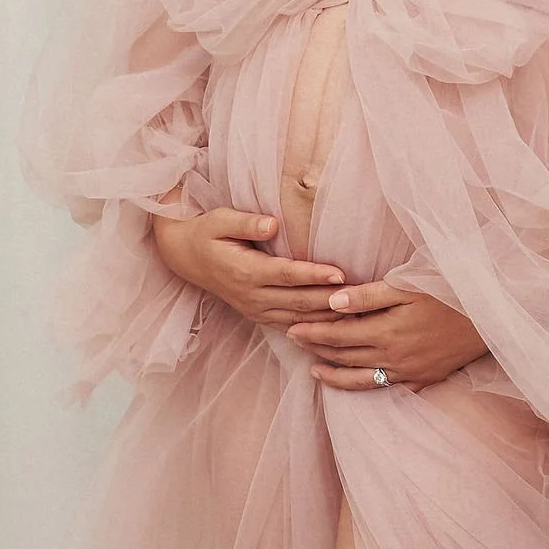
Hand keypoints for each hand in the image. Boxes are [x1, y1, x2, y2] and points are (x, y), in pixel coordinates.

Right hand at [151, 207, 348, 329]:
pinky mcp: (259, 316)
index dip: (314, 275)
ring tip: (357, 314)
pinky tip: (337, 327)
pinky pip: (290, 327)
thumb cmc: (208, 232)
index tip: (341, 273)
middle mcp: (251, 295)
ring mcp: (255, 310)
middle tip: (362, 297)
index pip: (286, 275)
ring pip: (298, 319)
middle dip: (331, 300)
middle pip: (298, 301)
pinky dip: (314, 329)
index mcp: (245, 271)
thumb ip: (246, 222)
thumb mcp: (220, 220)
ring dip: (327, 319)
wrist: (186, 257)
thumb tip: (274, 224)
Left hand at [284, 279, 488, 391]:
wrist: (490, 317)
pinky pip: (387, 389)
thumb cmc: (448, 292)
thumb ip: (368, 295)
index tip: (292, 327)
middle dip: (317, 349)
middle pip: (346, 357)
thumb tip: (332, 301)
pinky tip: (355, 382)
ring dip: (335, 376)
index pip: (339, 335)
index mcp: (387, 332)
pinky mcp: (424, 379)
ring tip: (315, 371)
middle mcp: (394, 357)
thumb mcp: (407, 286)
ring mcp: (409, 372)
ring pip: (362, 380)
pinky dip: (365, 387)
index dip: (313, 332)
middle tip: (294, 341)